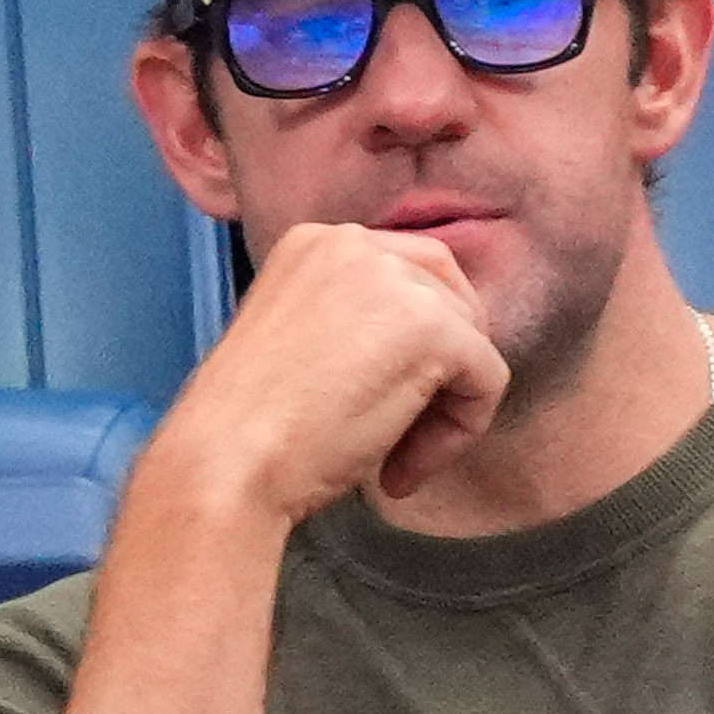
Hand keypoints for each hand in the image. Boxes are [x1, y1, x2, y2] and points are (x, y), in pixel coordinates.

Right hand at [151, 218, 513, 530]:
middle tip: (397, 436)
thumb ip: (353, 322)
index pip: (406, 274)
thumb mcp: (297, 340)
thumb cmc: (244, 428)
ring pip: (472, 342)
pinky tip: (400, 470)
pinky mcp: (433, 328)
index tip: (370, 405)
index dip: (410, 347)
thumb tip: (420, 350)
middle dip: (442, 370)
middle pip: (451, 296)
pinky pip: (488, 380)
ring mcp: (397, 281)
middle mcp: (357, 243)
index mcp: (317, 242)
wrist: (225, 463)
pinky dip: (459, 434)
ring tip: (392, 462)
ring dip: (445, 411)